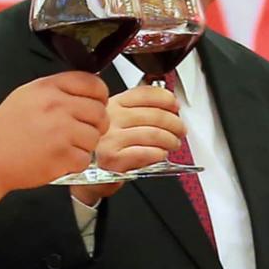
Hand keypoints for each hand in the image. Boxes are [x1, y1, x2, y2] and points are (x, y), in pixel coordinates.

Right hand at [0, 72, 108, 234]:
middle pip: (99, 111)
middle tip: (82, 131)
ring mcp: (60, 131)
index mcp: (48, 87)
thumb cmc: (5, 129)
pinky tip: (58, 159)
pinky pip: (85, 158)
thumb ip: (57, 90)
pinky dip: (75, 162)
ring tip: (65, 146)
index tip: (97, 104)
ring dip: (85, 144)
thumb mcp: (27, 95)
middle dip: (96, 123)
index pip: (93, 83)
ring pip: (95, 136)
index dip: (100, 95)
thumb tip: (87, 90)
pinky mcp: (62, 156)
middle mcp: (56, 106)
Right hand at [71, 85, 183, 204]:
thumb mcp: (117, 120)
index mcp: (113, 104)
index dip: (166, 98)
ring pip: (154, 134)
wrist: (88, 175)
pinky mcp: (113, 159)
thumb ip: (138, 109)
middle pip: (154, 114)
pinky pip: (146, 153)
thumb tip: (169, 104)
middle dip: (174, 123)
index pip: (145, 93)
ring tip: (173, 144)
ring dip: (170, 140)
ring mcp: (111, 138)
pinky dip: (159, 153)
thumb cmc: (105, 147)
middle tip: (180, 130)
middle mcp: (111, 118)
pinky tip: (160, 154)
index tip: (175, 105)